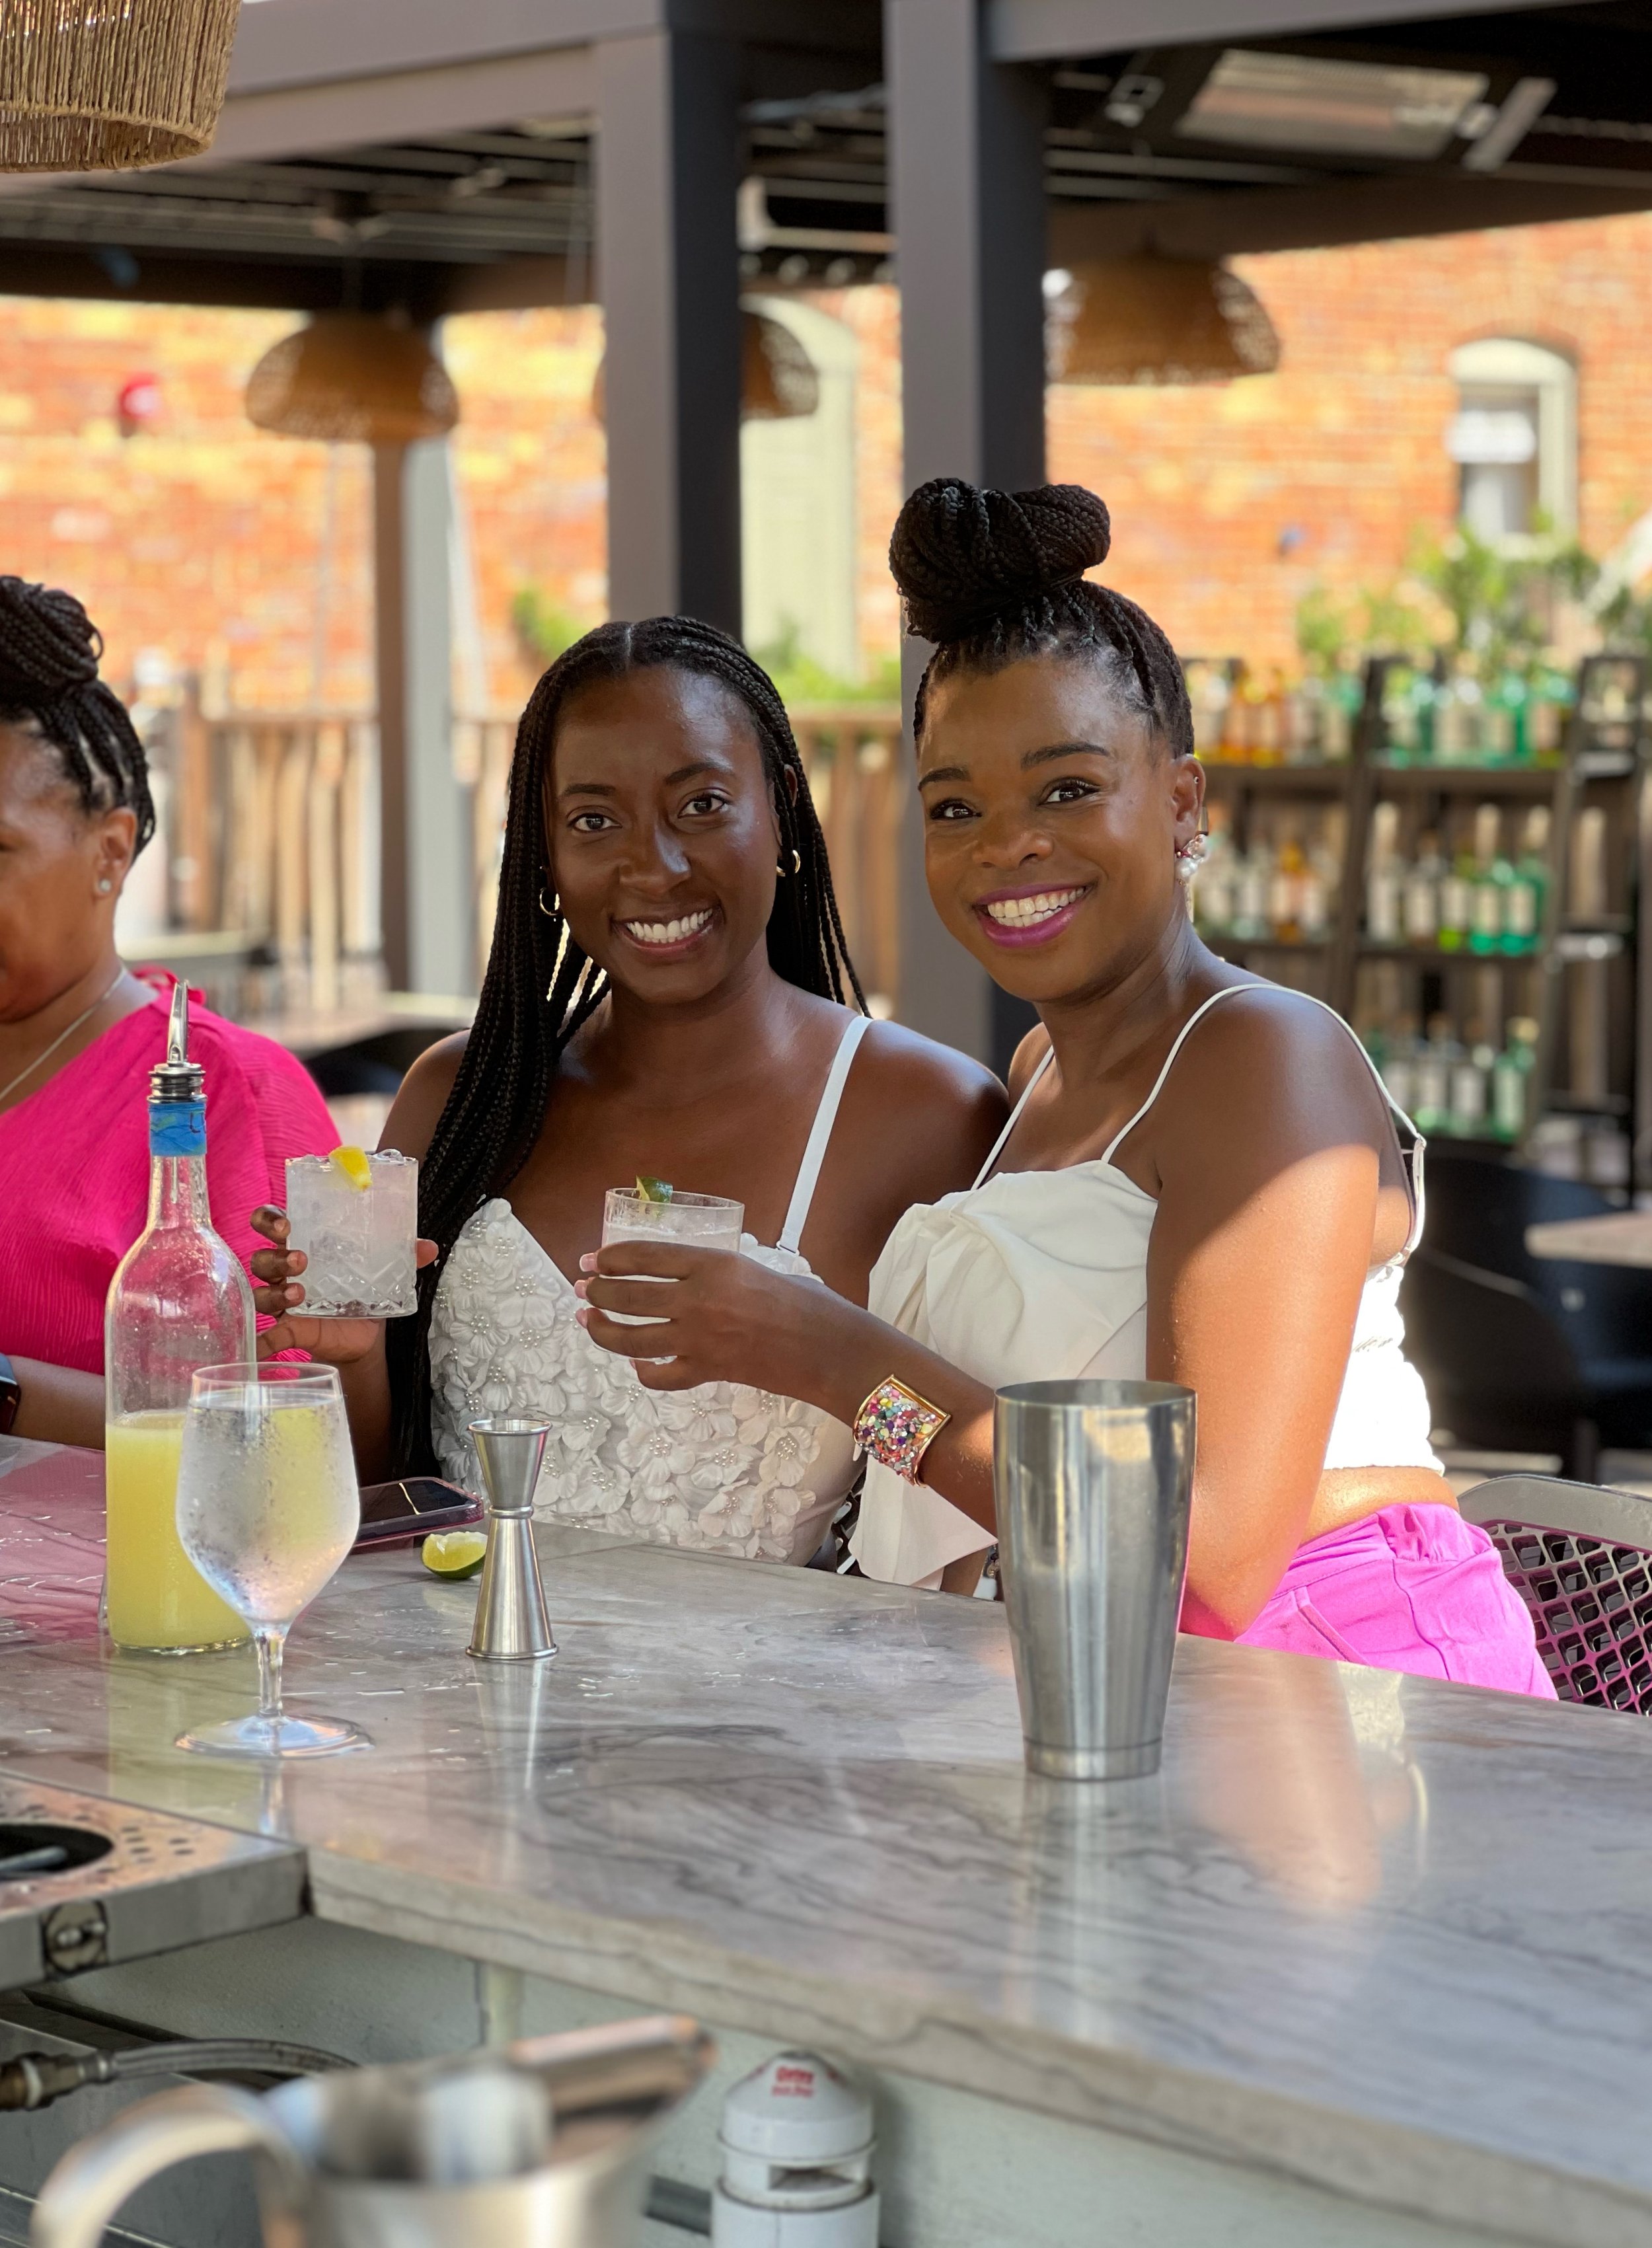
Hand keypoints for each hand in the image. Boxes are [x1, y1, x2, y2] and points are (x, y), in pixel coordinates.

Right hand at [250, 1205, 437, 1363]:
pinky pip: (268, 1336)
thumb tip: (430, 1247)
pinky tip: (259, 1347)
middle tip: (301, 1259)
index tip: (285, 1224)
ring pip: (262, 1292)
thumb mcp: (381, 1271)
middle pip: (262, 1258)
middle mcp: (285, 1271)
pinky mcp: (289, 1329)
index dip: (269, 1220)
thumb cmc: (362, 1291)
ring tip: (300, 1292)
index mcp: (302, 1245)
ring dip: (276, 1292)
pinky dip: (261, 1341)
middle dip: (276, 1256)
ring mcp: (283, 1301)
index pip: (271, 1224)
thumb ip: (402, 1256)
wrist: (365, 1336)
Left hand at [576, 1242, 829, 1395]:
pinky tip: (638, 1363)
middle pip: (627, 1296)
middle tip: (585, 1289)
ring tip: (589, 1321)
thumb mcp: (758, 1269)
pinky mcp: (707, 1372)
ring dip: (602, 1330)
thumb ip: (719, 1273)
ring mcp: (699, 1340)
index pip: (644, 1256)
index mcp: (713, 1265)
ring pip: (630, 1338)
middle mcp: (698, 1300)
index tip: (592, 1260)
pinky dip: (644, 1371)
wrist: (829, 1348)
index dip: (610, 1258)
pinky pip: (660, 1376)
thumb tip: (687, 1277)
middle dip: (597, 1292)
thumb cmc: (806, 1302)